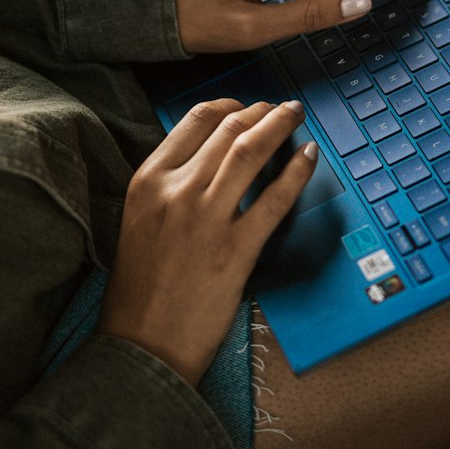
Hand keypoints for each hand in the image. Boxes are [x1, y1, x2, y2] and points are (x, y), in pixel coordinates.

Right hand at [98, 97, 314, 385]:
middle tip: (280, 107)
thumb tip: (206, 162)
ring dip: (279, 125)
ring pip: (250, 151)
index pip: (194, 121)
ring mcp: (207, 219)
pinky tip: (310, 155)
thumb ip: (167, 189)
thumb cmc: (140, 290)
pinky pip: (275, 198)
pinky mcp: (236, 249)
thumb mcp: (140, 223)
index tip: (246, 105)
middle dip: (260, 111)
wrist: (142, 343)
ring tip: (295, 115)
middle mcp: (176, 192)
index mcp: (147, 182)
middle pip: (227, 130)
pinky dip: (297, 171)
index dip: (228, 105)